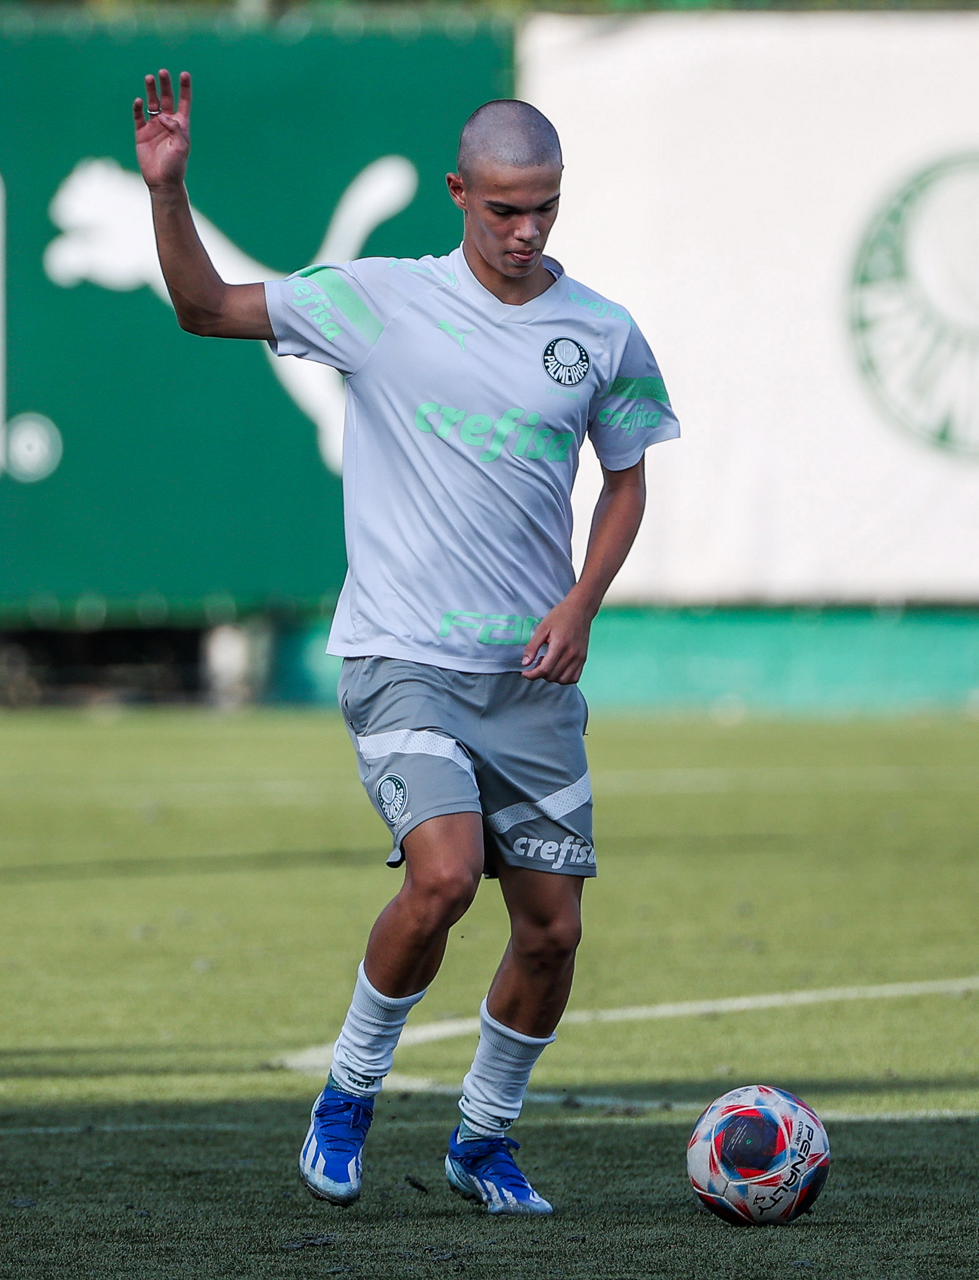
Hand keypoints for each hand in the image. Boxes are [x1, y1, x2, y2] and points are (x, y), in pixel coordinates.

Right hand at [134, 69, 190, 190]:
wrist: (162, 182)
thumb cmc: (175, 166)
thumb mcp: (181, 147)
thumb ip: (175, 128)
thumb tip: (162, 115)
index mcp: (180, 125)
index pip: (183, 102)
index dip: (184, 88)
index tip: (185, 74)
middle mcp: (167, 123)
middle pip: (166, 99)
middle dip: (165, 85)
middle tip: (162, 72)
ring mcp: (154, 127)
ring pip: (152, 104)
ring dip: (151, 91)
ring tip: (149, 78)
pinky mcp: (141, 133)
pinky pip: (138, 117)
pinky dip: (138, 108)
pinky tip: (138, 101)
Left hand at [521, 595, 592, 683]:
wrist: (580, 609)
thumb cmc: (561, 615)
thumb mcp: (542, 628)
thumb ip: (533, 646)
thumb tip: (525, 663)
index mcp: (560, 645)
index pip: (545, 670)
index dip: (532, 675)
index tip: (525, 673)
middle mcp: (571, 654)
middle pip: (553, 676)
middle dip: (540, 674)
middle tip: (537, 661)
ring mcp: (579, 657)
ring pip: (563, 680)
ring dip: (552, 677)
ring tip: (548, 663)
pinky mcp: (583, 658)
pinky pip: (574, 677)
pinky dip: (564, 678)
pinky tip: (558, 668)